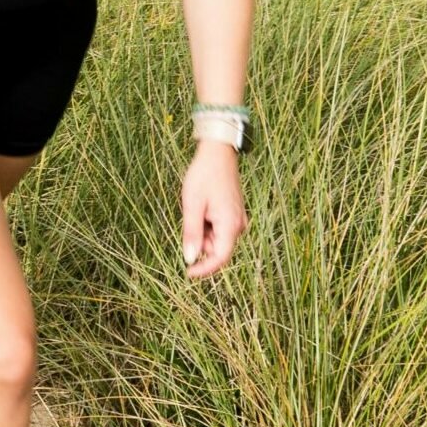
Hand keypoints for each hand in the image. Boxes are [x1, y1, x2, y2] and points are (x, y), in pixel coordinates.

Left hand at [181, 141, 246, 278]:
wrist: (218, 153)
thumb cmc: (204, 176)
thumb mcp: (192, 204)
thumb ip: (192, 233)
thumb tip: (190, 259)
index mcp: (230, 225)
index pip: (220, 258)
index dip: (204, 269)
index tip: (188, 273)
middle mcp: (238, 225)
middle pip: (216, 247)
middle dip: (200, 240)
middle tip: (189, 214)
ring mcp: (237, 219)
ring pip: (216, 237)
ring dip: (202, 229)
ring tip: (195, 205)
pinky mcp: (234, 213)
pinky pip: (218, 227)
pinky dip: (206, 222)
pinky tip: (201, 204)